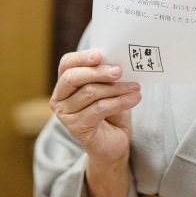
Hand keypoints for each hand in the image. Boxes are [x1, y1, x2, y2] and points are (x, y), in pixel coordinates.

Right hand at [50, 49, 141, 163]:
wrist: (114, 141)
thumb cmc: (111, 110)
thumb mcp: (109, 88)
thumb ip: (107, 75)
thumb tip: (118, 62)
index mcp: (65, 83)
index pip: (66, 64)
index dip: (81, 57)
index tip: (99, 55)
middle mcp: (59, 98)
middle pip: (74, 77)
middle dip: (98, 72)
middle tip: (120, 71)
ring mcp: (65, 114)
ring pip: (90, 93)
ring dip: (116, 88)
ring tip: (135, 87)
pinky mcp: (76, 127)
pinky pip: (99, 108)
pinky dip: (120, 101)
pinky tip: (135, 98)